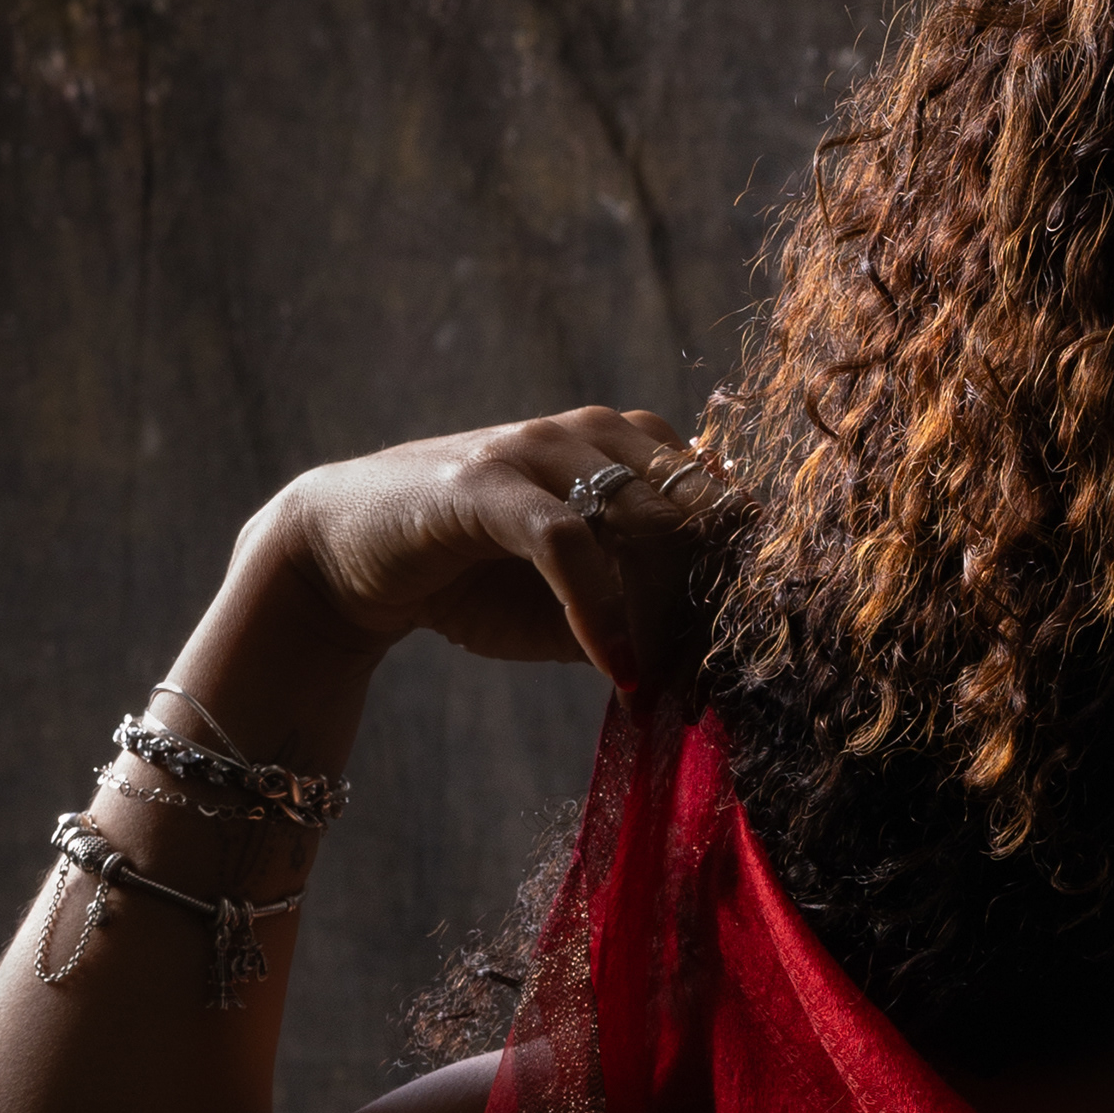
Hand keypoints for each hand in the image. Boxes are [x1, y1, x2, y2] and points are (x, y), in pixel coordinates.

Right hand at [259, 403, 727, 696]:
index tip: (760, 643)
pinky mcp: (486, 485)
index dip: (747, 569)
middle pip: (697, 507)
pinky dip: (600, 611)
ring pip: (644, 518)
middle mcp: (589, 431)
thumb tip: (726, 657)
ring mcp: (535, 449)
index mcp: (625, 446)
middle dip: (717, 594)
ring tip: (676, 681)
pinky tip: (616, 669)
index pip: (720, 494)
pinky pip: (569, 544)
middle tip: (721, 675)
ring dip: (669, 609)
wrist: (354, 558)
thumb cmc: (478, 581)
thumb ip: (650, 610)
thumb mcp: (581, 599)